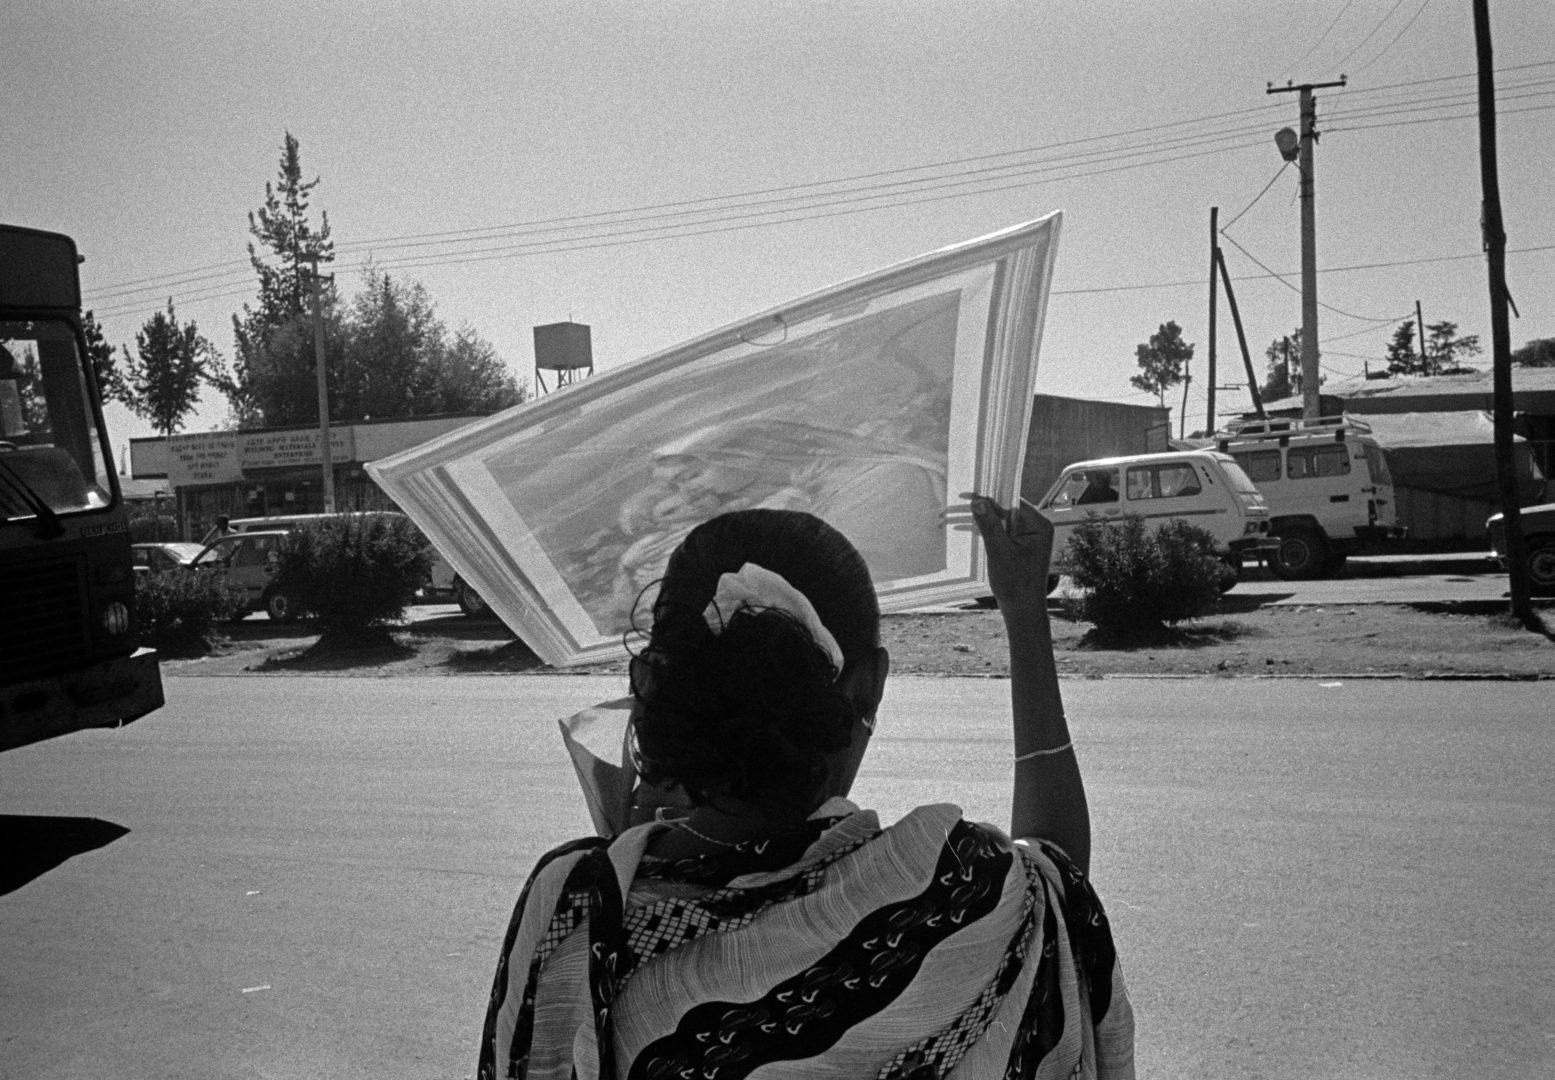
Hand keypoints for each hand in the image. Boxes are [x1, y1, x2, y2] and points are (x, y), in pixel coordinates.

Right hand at [963, 492, 1054, 609]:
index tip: (968, 494)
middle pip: (1005, 509)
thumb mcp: (999, 552)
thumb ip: (989, 525)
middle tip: (957, 505)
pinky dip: (986, 530)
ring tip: (954, 517)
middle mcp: (1036, 527)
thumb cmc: (1015, 584)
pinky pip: (1002, 531)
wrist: (1022, 610)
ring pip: (1001, 520)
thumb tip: (978, 501)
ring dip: (981, 520)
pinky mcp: (1020, 545)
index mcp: (1038, 525)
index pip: (1012, 502)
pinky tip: (967, 528)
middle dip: (982, 508)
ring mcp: (1028, 536)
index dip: (989, 497)